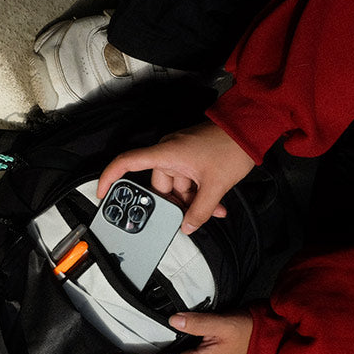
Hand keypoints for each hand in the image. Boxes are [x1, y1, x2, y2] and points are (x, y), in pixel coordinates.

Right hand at [98, 121, 255, 234]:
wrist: (251, 127)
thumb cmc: (230, 147)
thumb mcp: (215, 186)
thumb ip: (200, 210)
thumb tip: (188, 226)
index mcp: (166, 154)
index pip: (127, 163)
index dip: (110, 177)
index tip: (102, 193)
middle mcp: (169, 152)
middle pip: (160, 186)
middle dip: (177, 203)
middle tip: (192, 216)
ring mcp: (181, 154)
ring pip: (178, 185)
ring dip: (193, 200)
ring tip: (214, 210)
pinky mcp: (193, 155)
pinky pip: (189, 179)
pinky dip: (199, 191)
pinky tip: (216, 204)